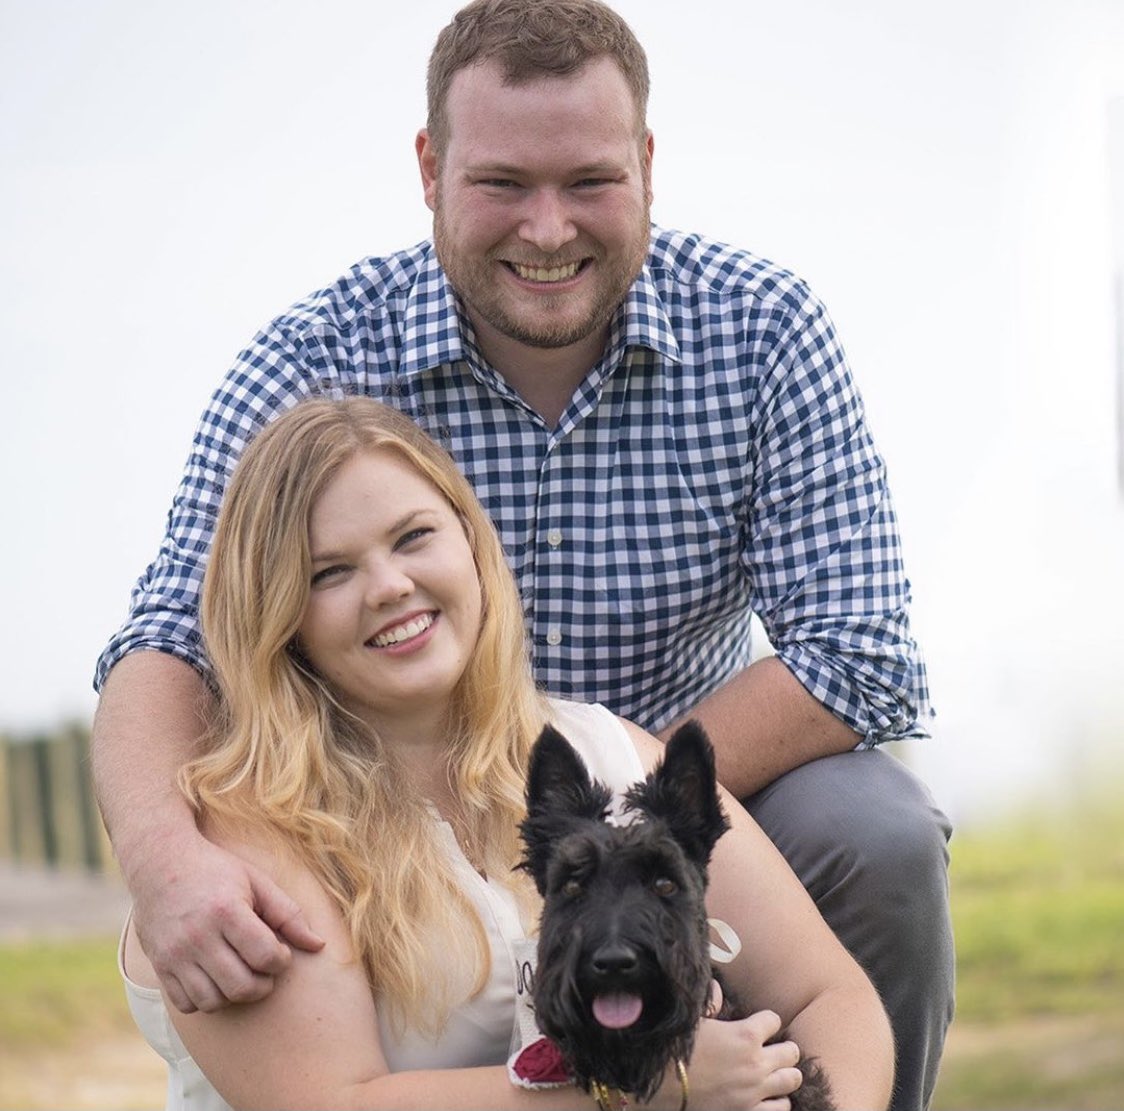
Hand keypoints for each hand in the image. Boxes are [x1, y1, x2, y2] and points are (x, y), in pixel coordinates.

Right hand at [129, 831, 323, 1012]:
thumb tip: (318, 945)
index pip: (265, 956)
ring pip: (213, 1001)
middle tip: (266, 969)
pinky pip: (186, 1004)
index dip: (282, 960)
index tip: (280, 951)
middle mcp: (198, 936)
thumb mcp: (257, 881)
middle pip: (241, 986)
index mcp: (226, 911)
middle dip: (264, 984)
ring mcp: (175, 954)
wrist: (160, 864)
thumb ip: (288, 914)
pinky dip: (206, 1000)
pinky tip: (216, 978)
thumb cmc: (216, 871)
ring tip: (243, 973)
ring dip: (235, 995)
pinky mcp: (160, 967)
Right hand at [652, 1009, 803, 1110]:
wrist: (662, 1086)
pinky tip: (769, 1096)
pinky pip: (781, 1108)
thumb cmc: (676, 1048)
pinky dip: (778, 1101)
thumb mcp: (693, 1020)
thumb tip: (716, 986)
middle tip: (775, 1049)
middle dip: (784, 1048)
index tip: (760, 1024)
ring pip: (792, 1080)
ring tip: (776, 1072)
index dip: (767, 1021)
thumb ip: (711, 1002)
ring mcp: (756, 1090)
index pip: (773, 1020)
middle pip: (791, 1052)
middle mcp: (756, 1062)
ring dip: (785, 1074)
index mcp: (745, 1034)